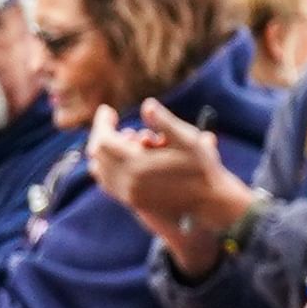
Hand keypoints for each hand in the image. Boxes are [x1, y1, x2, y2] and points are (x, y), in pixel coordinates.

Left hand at [84, 104, 250, 270]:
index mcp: (137, 165)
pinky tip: (123, 156)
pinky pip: (107, 183)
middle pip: (97, 154)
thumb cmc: (202, 168)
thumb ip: (165, 121)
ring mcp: (129, 194)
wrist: (209, 202)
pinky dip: (108, 166)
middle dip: (103, 133)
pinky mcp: (133, 202)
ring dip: (104, 151)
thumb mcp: (189, 140)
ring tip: (124, 138)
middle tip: (113, 121)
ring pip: (99, 170)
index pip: (103, 140)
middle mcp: (128, 182)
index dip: (102, 122)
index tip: (108, 110)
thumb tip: (147, 105)